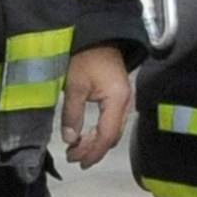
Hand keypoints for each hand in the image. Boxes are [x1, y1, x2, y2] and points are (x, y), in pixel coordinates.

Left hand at [58, 46, 132, 167]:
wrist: (99, 35)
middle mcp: (126, 103)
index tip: (77, 161)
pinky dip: (99, 132)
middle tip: (73, 157)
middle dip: (93, 150)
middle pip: (112, 136)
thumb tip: (70, 139)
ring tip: (76, 149)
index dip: (93, 152)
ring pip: (113, 131)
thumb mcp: (74, 85)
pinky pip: (112, 122)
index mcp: (117, 100)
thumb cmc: (86, 57)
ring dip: (95, 143)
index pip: (107, 135)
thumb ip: (72, 114)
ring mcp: (125, 100)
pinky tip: (86, 135)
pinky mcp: (120, 98)